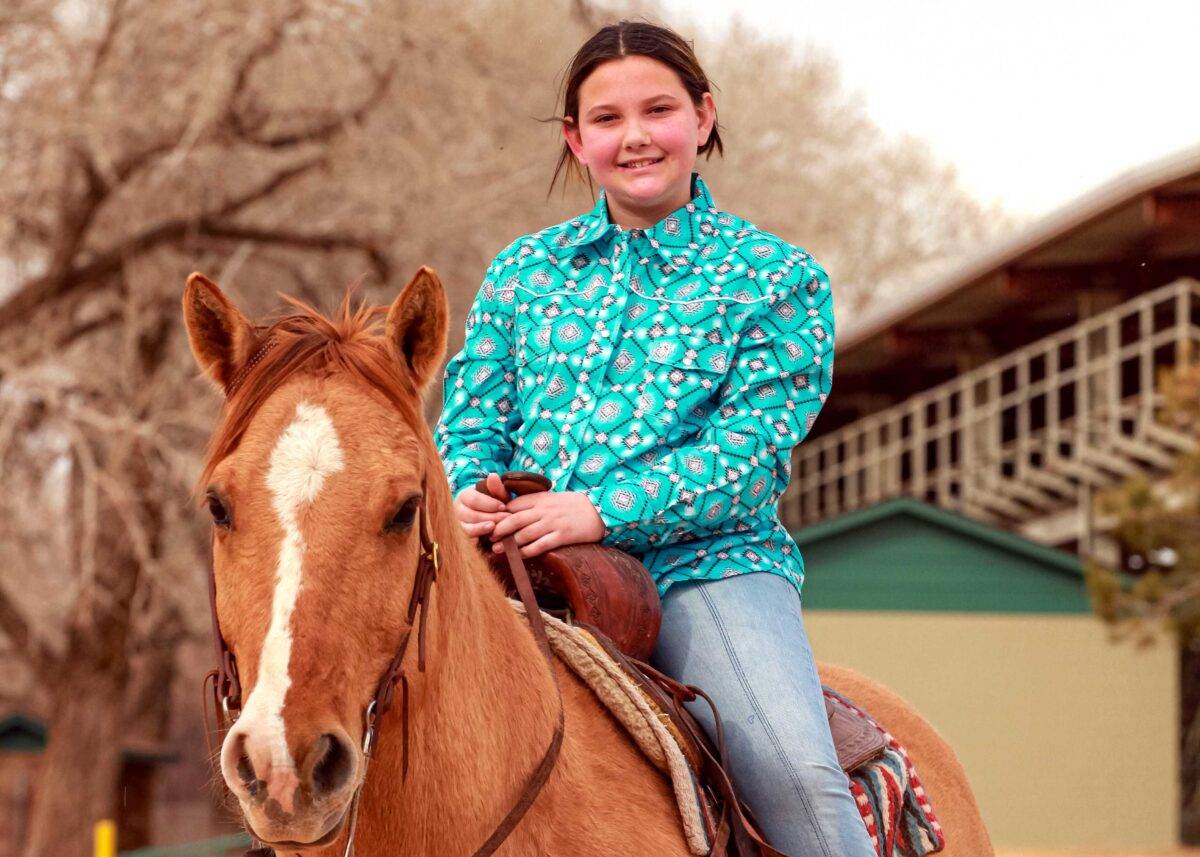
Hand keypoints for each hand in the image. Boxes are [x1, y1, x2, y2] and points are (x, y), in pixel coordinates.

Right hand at [452, 472, 510, 538]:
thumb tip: (493, 476)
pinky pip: (466, 541)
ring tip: (495, 529)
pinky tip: (487, 540)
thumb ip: (496, 488)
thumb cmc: (492, 504)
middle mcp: (457, 510)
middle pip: (472, 515)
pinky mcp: (461, 538)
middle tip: (506, 519)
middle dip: (491, 517)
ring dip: (482, 529)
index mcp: (464, 496)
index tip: (504, 507)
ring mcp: (457, 525)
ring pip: (467, 528)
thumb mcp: (496, 495)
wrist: (487, 517)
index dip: (490, 504)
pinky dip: (476, 540)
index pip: (474, 500)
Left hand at [488, 488, 604, 558]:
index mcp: (539, 499)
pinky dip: (528, 551)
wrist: (597, 510)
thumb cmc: (571, 505)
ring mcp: (553, 523)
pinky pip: (541, 545)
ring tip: (497, 550)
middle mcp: (544, 510)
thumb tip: (510, 510)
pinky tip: (519, 556)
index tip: (489, 523)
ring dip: (509, 543)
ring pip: (525, 534)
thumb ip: (532, 503)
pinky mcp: (562, 536)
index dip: (499, 515)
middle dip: (499, 530)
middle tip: (489, 538)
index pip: (514, 506)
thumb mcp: (550, 498)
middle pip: (515, 520)